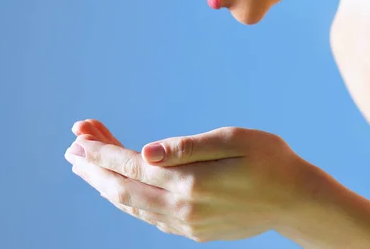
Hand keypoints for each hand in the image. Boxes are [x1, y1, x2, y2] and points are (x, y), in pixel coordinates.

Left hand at [65, 124, 313, 242]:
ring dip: (105, 183)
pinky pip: (147, 216)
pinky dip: (126, 199)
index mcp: (192, 181)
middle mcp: (184, 207)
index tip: (78, 139)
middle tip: (71, 150)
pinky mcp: (193, 230)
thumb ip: (187, 147)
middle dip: (94, 167)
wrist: (298, 201)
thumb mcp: (234, 139)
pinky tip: (117, 187)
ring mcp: (187, 223)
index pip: (132, 165)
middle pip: (124, 187)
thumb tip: (146, 152)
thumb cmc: (270, 160)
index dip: (102, 152)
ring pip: (132, 204)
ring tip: (85, 165)